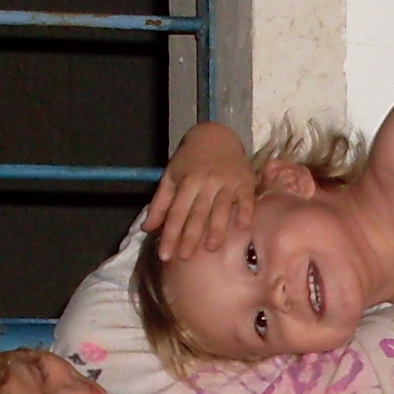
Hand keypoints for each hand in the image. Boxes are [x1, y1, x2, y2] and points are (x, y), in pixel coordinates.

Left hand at [142, 124, 257, 258]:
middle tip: (185, 257)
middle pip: (197, 213)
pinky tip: (242, 227)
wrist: (216, 136)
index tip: (165, 255)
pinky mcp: (245, 182)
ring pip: (221, 208)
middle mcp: (206, 182)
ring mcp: (227, 182)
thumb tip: (147, 228)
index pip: (176, 212)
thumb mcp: (171, 177)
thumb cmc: (191, 161)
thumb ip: (160, 204)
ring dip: (216, 229)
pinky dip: (245, 212)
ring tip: (211, 249)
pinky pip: (246, 199)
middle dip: (190, 236)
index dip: (170, 234)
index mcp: (187, 181)